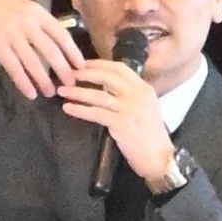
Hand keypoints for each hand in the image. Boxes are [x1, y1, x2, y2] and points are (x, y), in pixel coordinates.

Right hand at [0, 0, 81, 103]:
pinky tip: (29, 93)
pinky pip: (14, 69)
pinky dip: (23, 83)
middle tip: (70, 84)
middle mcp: (27, 23)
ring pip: (33, 62)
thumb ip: (37, 23)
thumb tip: (53, 42)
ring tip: (49, 92)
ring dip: (43, 80)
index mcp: (36, 12)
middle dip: (63, 70)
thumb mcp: (21, 8)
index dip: (73, 52)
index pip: (61, 34)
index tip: (81, 66)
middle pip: (51, 50)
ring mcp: (12, 34)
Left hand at [59, 52, 178, 189]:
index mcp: (144, 88)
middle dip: (85, 74)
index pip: (119, 68)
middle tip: (68, 74)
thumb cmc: (149, 135)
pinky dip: (80, 110)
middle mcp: (138, 94)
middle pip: (107, 77)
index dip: (99, 64)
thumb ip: (129, 95)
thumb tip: (105, 87)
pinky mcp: (122, 124)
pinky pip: (96, 114)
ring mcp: (130, 109)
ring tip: (62, 91)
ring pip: (99, 96)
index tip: (82, 64)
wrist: (159, 156)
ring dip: (78, 92)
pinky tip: (68, 108)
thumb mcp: (144, 108)